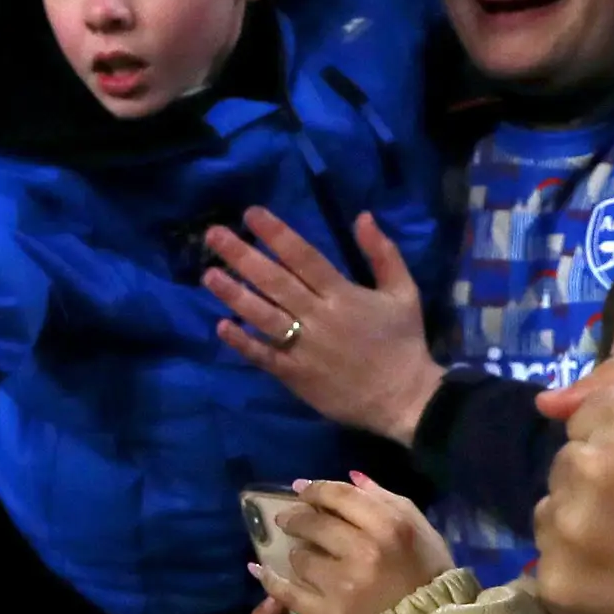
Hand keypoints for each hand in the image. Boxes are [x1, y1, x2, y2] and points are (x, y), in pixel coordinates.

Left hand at [202, 209, 441, 444]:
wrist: (404, 399)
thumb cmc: (403, 342)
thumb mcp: (404, 292)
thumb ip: (383, 254)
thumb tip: (363, 216)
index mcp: (343, 294)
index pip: (304, 257)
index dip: (277, 234)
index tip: (251, 214)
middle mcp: (319, 317)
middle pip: (275, 281)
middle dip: (242, 256)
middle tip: (214, 235)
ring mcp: (304, 347)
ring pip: (263, 315)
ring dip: (234, 295)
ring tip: (208, 274)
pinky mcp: (295, 375)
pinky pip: (264, 356)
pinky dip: (242, 341)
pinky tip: (221, 325)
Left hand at [254, 473, 450, 613]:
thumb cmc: (428, 574)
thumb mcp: (420, 529)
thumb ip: (385, 500)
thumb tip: (350, 477)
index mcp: (389, 527)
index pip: (339, 495)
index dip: (315, 489)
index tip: (300, 489)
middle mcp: (364, 552)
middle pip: (312, 524)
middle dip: (296, 518)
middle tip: (288, 519)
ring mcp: (343, 585)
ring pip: (300, 557)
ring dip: (298, 554)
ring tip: (303, 557)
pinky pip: (287, 592)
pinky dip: (270, 579)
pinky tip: (259, 569)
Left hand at [533, 365, 613, 613]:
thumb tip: (544, 403)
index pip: (580, 422)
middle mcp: (590, 466)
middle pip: (564, 468)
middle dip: (595, 486)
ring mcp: (569, 529)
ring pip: (550, 516)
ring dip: (580, 529)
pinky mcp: (558, 582)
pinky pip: (547, 566)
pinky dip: (577, 575)